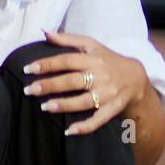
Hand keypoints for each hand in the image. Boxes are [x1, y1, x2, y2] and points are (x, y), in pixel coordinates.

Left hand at [23, 30, 148, 135]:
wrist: (135, 76)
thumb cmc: (108, 59)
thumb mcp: (92, 45)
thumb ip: (68, 39)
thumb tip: (45, 32)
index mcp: (93, 59)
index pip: (67, 60)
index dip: (47, 64)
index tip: (28, 69)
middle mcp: (101, 76)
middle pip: (72, 81)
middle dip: (50, 86)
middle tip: (30, 90)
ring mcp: (107, 94)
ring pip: (84, 101)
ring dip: (64, 105)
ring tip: (45, 107)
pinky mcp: (113, 108)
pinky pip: (99, 120)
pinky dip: (85, 126)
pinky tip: (69, 131)